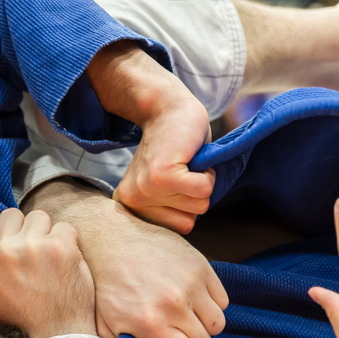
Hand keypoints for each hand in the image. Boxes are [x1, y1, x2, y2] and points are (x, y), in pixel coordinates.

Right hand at [0, 208, 94, 337]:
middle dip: (22, 228)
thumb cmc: (23, 318)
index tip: (12, 244)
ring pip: (38, 217)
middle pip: (11, 215)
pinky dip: (67, 240)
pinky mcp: (59, 246)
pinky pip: (64, 226)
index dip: (2, 233)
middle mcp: (4, 251)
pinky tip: (64, 258)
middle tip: (32, 247)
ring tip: (49, 252)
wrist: (55, 333)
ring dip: (45, 231)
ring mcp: (32, 246)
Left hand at [23, 178, 227, 337]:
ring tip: (184, 316)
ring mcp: (191, 282)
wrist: (108, 239)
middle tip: (175, 331)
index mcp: (149, 322)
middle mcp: (174, 304)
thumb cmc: (104, 286)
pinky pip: (222, 299)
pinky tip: (191, 299)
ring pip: (218, 323)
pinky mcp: (200, 264)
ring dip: (203, 324)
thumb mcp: (103, 325)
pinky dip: (210, 303)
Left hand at [84, 40, 214, 233]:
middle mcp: (133, 202)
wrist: (166, 109)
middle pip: (190, 220)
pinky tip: (189, 157)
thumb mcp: (166, 188)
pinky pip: (203, 189)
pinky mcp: (162, 175)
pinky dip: (206, 172)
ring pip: (199, 205)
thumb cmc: (173, 148)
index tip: (175, 182)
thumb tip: (185, 228)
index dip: (188, 203)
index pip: (180, 228)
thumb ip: (171, 211)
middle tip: (180, 169)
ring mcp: (145, 190)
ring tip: (184, 162)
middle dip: (194, 194)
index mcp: (131, 208)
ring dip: (201, 181)